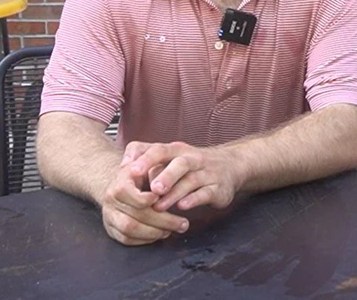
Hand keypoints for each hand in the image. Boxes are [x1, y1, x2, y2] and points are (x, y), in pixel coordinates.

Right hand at [96, 160, 189, 245]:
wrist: (122, 181)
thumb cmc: (142, 171)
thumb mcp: (146, 159)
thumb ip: (148, 158)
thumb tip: (145, 169)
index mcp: (120, 182)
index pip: (129, 194)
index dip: (147, 200)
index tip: (164, 198)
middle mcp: (111, 200)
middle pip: (134, 217)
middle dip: (162, 221)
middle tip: (183, 223)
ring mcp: (109, 216)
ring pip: (130, 230)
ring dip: (155, 232)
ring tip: (173, 229)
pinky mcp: (111, 229)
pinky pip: (127, 240)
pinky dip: (146, 239)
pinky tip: (160, 233)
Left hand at [124, 142, 243, 212]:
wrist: (231, 166)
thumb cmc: (192, 164)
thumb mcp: (171, 155)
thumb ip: (146, 155)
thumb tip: (124, 164)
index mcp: (178, 150)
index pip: (161, 150)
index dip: (146, 159)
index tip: (131, 171)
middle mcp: (194, 159)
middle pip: (181, 164)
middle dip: (166, 176)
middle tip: (153, 189)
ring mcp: (207, 173)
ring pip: (192, 181)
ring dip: (175, 193)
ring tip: (159, 206)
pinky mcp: (218, 189)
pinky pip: (206, 193)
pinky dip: (194, 200)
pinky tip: (183, 206)